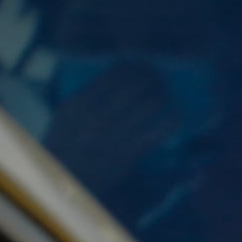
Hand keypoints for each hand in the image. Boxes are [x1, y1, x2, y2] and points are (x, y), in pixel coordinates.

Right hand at [44, 61, 185, 187]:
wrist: (70, 179)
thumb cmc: (66, 144)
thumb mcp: (65, 116)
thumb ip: (85, 96)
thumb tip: (112, 76)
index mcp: (79, 104)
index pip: (111, 76)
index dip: (131, 67)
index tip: (140, 63)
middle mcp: (99, 117)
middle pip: (134, 87)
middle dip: (150, 77)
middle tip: (157, 74)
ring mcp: (117, 135)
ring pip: (149, 105)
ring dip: (161, 94)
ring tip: (164, 90)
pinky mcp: (132, 152)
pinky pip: (159, 131)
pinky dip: (171, 121)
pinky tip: (175, 114)